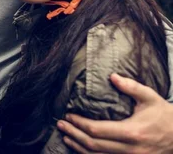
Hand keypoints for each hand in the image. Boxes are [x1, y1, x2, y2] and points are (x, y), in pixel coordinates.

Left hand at [56, 73, 172, 153]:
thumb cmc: (163, 115)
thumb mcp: (150, 97)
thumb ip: (131, 86)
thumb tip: (112, 76)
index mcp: (132, 132)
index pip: (97, 130)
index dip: (79, 124)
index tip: (68, 116)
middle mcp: (129, 149)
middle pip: (93, 145)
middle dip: (74, 134)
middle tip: (60, 124)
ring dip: (78, 147)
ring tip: (66, 136)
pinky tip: (80, 149)